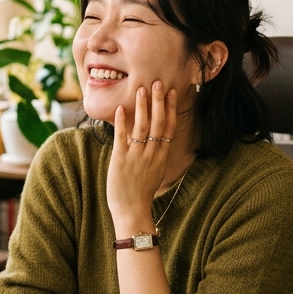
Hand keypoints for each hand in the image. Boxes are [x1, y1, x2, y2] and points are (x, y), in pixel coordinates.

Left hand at [108, 81, 177, 233]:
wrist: (132, 211)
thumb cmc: (141, 192)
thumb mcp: (155, 171)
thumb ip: (156, 154)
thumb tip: (156, 140)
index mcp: (161, 155)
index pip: (169, 127)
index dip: (171, 108)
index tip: (172, 92)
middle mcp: (152, 153)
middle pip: (158, 122)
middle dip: (158, 101)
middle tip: (158, 82)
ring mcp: (136, 156)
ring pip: (142, 126)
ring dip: (142, 107)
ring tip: (140, 89)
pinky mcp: (120, 160)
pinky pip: (122, 138)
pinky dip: (122, 123)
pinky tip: (120, 109)